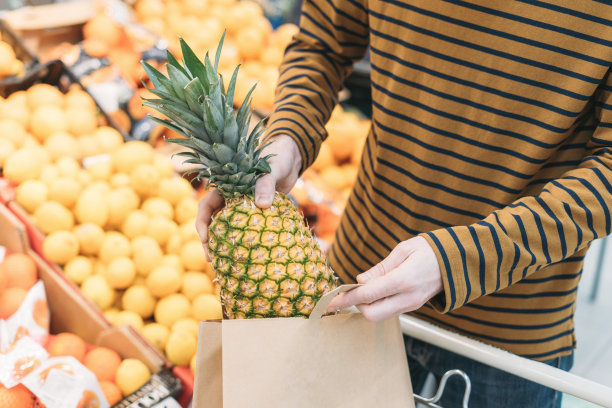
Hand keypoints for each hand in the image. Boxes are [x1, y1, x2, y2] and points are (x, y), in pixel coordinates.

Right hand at [195, 134, 301, 258]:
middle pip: (214, 222)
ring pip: (229, 228)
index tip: (206, 239)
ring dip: (226, 245)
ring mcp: (244, 208)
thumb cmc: (278, 160)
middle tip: (212, 260)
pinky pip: (247, 230)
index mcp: (227, 187)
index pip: (206, 206)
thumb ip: (266, 184)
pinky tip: (248, 256)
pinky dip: (245, 242)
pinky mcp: (258, 214)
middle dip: (210, 241)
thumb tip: (261, 204)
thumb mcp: (271, 170)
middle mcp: (232, 199)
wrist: (292, 160)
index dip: (202, 223)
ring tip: (226, 264)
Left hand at [326, 236, 442, 320]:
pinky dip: (377, 305)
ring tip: (360, 290)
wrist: (458, 261)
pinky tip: (373, 293)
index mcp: (404, 280)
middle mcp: (408, 297)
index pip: (368, 295)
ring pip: (380, 316)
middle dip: (355, 306)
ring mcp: (412, 305)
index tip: (331, 300)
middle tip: (347, 292)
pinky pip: (389, 312)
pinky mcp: (413, 307)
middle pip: (371, 314)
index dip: (346, 298)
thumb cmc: (430, 249)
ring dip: (366, 306)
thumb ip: (380, 268)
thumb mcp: (403, 250)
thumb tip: (360, 281)